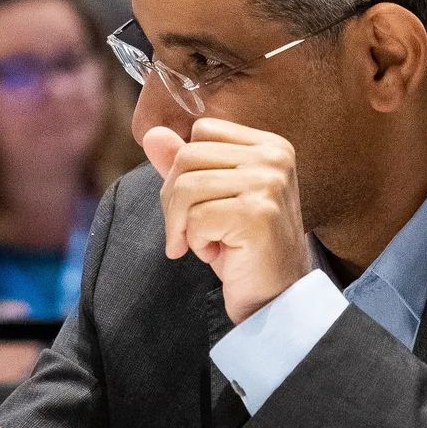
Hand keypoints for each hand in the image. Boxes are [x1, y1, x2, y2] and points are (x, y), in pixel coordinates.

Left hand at [143, 118, 313, 323]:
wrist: (275, 296)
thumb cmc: (241, 246)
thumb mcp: (209, 199)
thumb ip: (183, 164)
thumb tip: (152, 133)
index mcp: (269, 145)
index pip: (202, 131)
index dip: (184, 169)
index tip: (196, 205)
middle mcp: (274, 158)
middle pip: (188, 157)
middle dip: (174, 201)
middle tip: (190, 232)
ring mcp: (269, 184)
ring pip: (186, 187)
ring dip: (182, 225)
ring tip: (206, 243)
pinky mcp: (258, 214)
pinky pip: (196, 218)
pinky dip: (195, 242)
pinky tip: (217, 253)